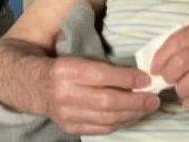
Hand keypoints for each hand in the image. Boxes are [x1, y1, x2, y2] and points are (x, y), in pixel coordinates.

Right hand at [42, 56, 159, 134]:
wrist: (34, 86)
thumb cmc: (64, 68)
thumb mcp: (78, 59)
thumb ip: (104, 67)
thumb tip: (138, 77)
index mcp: (66, 70)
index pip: (102, 76)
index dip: (127, 79)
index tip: (146, 79)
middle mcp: (65, 94)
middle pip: (107, 101)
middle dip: (135, 101)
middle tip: (154, 99)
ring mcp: (66, 115)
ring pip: (106, 118)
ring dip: (132, 114)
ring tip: (148, 108)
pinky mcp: (70, 128)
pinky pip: (101, 129)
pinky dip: (121, 123)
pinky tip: (132, 116)